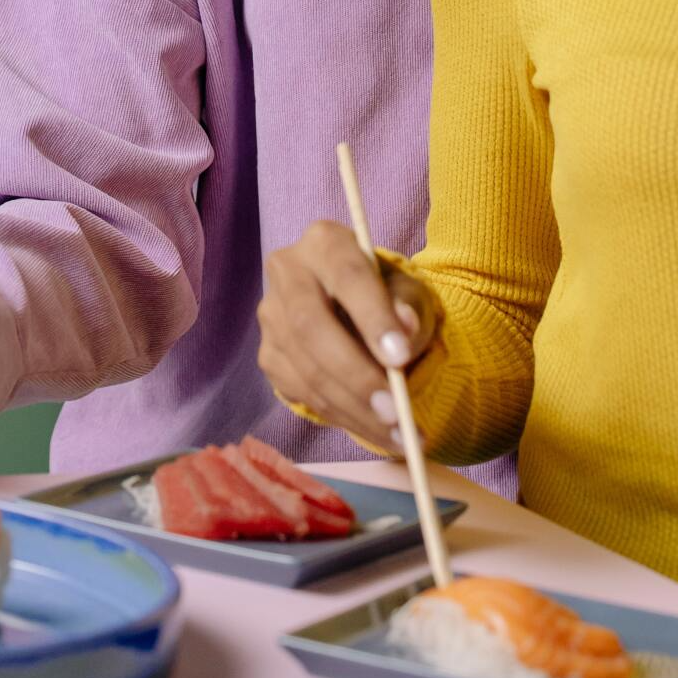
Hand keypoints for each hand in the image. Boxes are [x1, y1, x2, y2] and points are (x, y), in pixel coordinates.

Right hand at [256, 220, 438, 452]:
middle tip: (396, 413)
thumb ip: (408, 306)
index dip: (372, 318)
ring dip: (354, 409)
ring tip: (398, 435)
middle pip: (311, 327)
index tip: (400, 358)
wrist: (355, 310)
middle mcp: (286, 272)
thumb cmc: (387, 296)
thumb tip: (404, 329)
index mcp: (324, 242)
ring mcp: (270, 316)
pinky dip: (341, 416)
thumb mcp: (408, 291)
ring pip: (305, 368)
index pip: (347, 277)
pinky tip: (375, 430)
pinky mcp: (268, 355)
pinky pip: (301, 393)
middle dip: (356, 376)